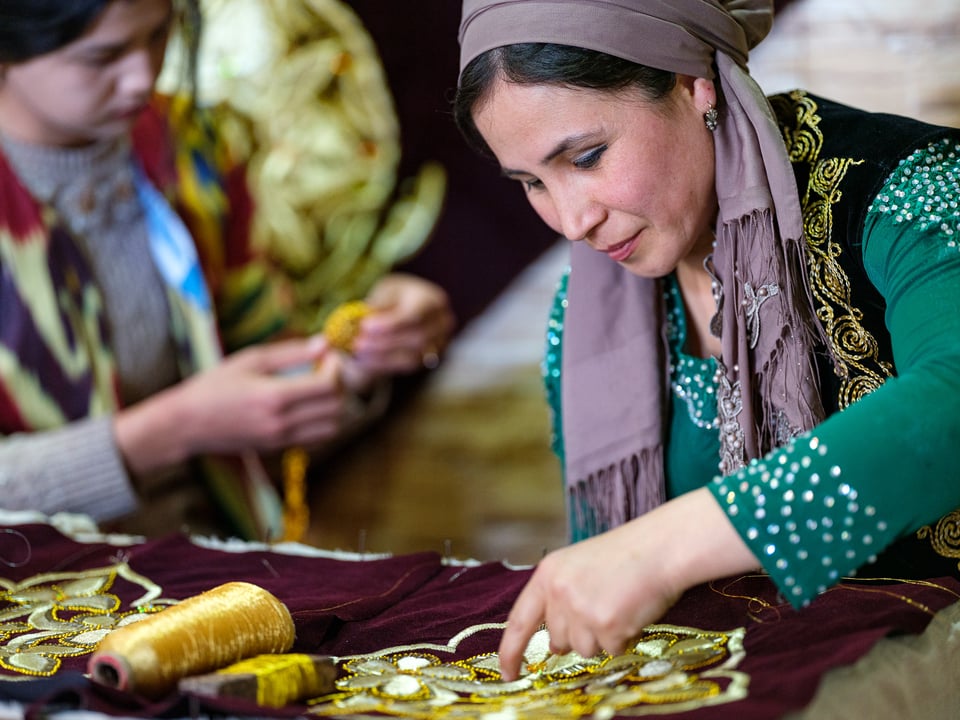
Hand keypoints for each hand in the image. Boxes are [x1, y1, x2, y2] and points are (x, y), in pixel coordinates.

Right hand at [115, 336, 350, 472]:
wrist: (187, 424)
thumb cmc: (215, 385)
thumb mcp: (251, 359)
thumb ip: (291, 352)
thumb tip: (325, 343)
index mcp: (275, 396)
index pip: (329, 386)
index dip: (336, 368)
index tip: (327, 356)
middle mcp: (282, 423)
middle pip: (336, 407)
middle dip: (338, 385)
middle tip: (325, 370)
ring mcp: (281, 440)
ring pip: (332, 427)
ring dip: (333, 406)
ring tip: (317, 389)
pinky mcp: (279, 449)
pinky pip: (317, 439)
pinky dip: (322, 422)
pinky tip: (306, 406)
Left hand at [351, 272, 454, 375]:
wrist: (409, 309)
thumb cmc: (395, 297)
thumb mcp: (386, 292)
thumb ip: (379, 304)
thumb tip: (364, 317)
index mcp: (433, 300)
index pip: (415, 315)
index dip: (390, 323)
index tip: (365, 326)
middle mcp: (442, 324)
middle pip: (415, 338)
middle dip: (383, 343)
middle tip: (357, 343)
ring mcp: (439, 345)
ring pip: (411, 357)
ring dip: (381, 357)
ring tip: (357, 352)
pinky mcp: (428, 360)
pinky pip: (406, 367)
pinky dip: (384, 364)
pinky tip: (365, 360)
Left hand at [497, 489, 759, 680]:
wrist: (660, 548)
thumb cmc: (624, 556)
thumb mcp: (577, 567)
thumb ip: (559, 599)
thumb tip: (554, 644)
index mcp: (547, 574)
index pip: (519, 621)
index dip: (510, 651)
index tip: (508, 672)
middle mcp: (559, 593)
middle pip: (557, 640)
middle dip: (578, 634)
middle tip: (601, 607)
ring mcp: (582, 611)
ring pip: (584, 649)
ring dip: (602, 637)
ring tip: (618, 605)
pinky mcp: (607, 626)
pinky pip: (611, 650)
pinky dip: (624, 638)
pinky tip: (631, 612)